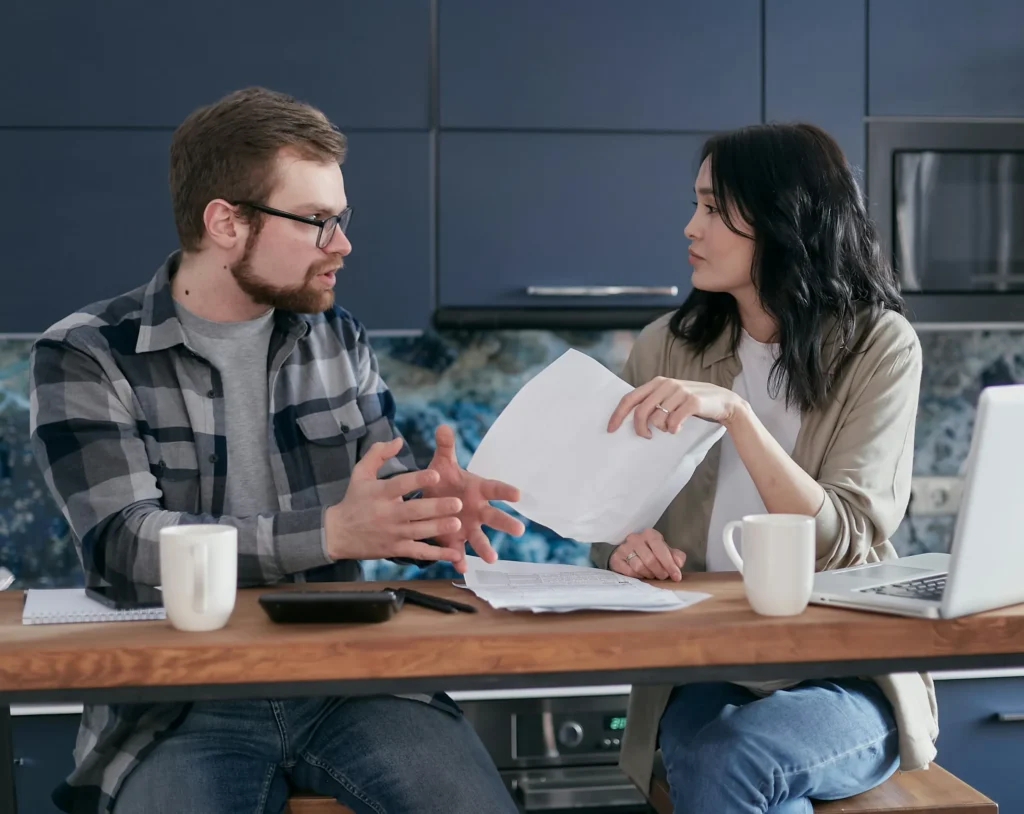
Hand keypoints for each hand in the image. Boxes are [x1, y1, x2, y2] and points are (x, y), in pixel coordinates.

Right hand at [324, 437, 467, 565]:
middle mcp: (387, 514)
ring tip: (458, 523)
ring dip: (439, 528)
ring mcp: (392, 534)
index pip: (400, 485)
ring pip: (419, 532)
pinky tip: (454, 554)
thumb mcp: (360, 473)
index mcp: (379, 493)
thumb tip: (399, 440)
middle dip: (437, 507)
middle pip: (414, 511)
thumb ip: (378, 453)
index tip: (436, 474)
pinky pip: (418, 552)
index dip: (418, 480)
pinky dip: (437, 555)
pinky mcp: (395, 549)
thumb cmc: (353, 500)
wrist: (337, 533)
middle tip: (458, 503)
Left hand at [422, 425, 525, 571]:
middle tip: (519, 530)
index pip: (495, 489)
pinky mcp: (454, 540)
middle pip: (494, 516)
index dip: (506, 491)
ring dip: (485, 548)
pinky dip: (460, 561)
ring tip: (491, 559)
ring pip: (479, 539)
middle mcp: (477, 510)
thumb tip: (443, 427)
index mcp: (477, 489)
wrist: (430, 497)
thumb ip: (445, 447)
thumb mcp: (442, 462)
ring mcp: (467, 526)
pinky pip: (458, 552)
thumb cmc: (443, 479)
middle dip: (506, 523)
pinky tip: (461, 569)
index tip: (517, 494)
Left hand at [608, 377, 745, 438]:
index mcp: (657, 383)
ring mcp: (680, 391)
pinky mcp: (692, 401)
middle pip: (641, 411)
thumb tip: (632, 419)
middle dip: (639, 428)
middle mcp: (666, 384)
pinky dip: (673, 429)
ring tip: (670, 427)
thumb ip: (653, 403)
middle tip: (646, 436)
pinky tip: (678, 429)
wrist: (723, 401)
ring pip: (657, 418)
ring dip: (661, 428)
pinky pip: (673, 422)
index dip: (618, 414)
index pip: (630, 398)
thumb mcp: (670, 398)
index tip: (611, 429)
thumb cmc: (691, 402)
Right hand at [609, 529, 685, 580]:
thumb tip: (679, 563)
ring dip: (649, 574)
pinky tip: (642, 575)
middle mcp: (635, 538)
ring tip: (653, 575)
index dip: (670, 564)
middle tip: (663, 576)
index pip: (660, 549)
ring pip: (639, 567)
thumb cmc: (651, 551)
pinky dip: (638, 576)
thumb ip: (675, 556)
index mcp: (649, 534)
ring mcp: (624, 548)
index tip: (677, 577)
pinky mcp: (616, 558)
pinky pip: (629, 572)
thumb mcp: (665, 551)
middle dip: (660, 572)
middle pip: (650, 560)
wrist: (629, 552)